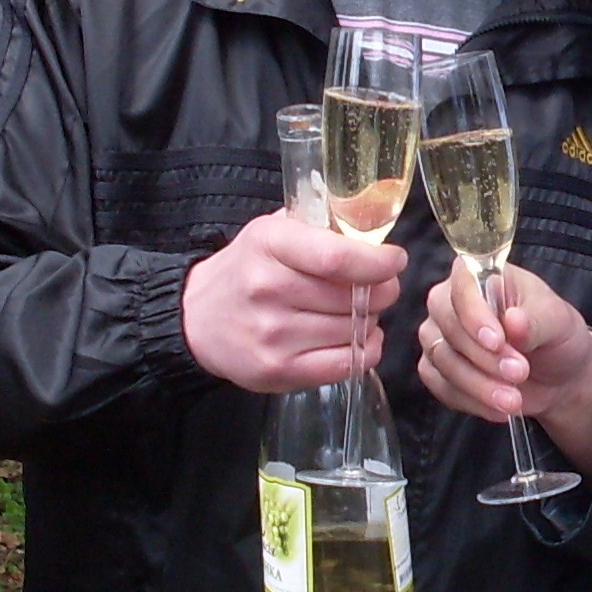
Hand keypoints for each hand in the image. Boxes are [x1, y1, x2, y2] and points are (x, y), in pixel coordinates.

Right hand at [182, 210, 405, 392]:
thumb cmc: (247, 269)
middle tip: (379, 287)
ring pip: (355, 329)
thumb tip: (376, 221)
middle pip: (354, 296)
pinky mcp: (279, 370)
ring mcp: (273, 334)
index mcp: (271, 244)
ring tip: (356, 311)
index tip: (395, 260)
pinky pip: (347, 364)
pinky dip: (365, 351)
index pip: (338, 257)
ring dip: (369, 320)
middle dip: (382, 291)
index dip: (378, 261)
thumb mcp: (274, 230)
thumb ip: (322, 223)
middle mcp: (269, 289)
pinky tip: (357, 338)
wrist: (196, 318)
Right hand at [417, 259, 591, 478]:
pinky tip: (499, 408)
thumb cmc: (557, 334)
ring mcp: (440, 335)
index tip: (497, 341)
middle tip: (519, 372)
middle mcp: (452, 301)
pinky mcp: (438, 369)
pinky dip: (471, 401)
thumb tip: (513, 321)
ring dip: (478, 384)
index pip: (463, 284)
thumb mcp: (559, 321)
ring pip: (442, 360)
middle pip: (447, 324)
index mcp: (482, 275)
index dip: (475, 314)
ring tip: (514, 399)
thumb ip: (536, 320)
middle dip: (484, 356)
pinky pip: (441, 386)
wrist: (559, 375)